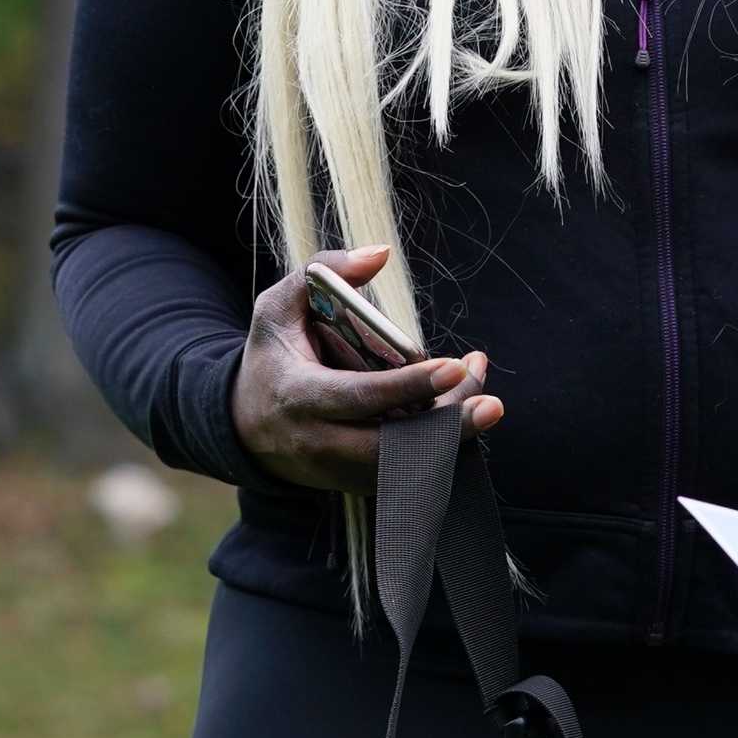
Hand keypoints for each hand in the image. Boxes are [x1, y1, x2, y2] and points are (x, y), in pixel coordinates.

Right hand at [230, 245, 502, 491]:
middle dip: (448, 429)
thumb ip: (323, 271)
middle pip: (393, 447)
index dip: (409, 385)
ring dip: (453, 437)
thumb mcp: (278, 308)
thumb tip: (380, 253)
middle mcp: (319, 442)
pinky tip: (462, 416)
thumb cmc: (272, 357)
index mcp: (299, 396)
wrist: (245, 426)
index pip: (360, 396)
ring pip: (407, 467)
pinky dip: (440, 451)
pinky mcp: (357, 484)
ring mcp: (339, 470)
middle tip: (492, 403)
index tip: (456, 365)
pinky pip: (408, 477)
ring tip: (484, 398)